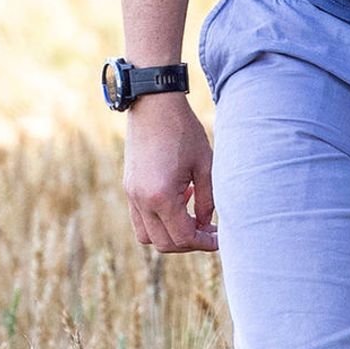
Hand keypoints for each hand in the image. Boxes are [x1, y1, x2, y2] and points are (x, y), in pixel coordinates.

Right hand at [123, 96, 219, 252]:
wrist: (154, 105)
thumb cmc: (184, 131)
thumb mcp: (205, 166)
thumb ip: (207, 200)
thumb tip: (206, 224)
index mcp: (161, 196)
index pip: (182, 237)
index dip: (203, 243)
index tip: (219, 239)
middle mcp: (141, 200)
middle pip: (164, 243)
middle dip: (189, 243)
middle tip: (209, 231)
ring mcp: (131, 195)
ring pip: (148, 236)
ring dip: (171, 235)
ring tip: (193, 216)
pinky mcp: (129, 187)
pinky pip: (140, 220)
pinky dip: (159, 221)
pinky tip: (179, 199)